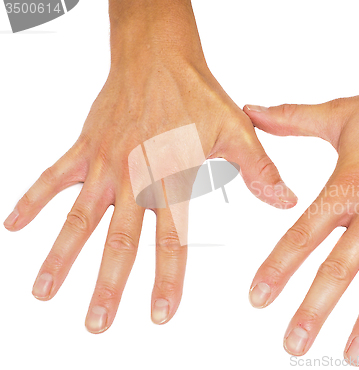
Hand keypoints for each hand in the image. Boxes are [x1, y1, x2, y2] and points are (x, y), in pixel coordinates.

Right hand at [3, 0, 296, 333]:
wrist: (159, 56)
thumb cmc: (196, 94)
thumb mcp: (237, 131)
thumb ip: (259, 171)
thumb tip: (287, 200)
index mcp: (172, 178)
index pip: (171, 240)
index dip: (167, 280)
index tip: (160, 314)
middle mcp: (135, 177)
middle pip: (119, 241)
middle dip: (107, 286)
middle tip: (98, 323)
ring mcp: (105, 163)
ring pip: (79, 217)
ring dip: (61, 256)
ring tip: (44, 291)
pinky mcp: (86, 147)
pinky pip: (52, 176)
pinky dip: (33, 200)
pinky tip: (13, 225)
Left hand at [244, 22, 358, 364]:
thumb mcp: (339, 114)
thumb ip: (291, 118)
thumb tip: (251, 110)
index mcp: (348, 186)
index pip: (303, 235)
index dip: (277, 269)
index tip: (257, 299)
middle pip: (339, 268)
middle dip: (313, 309)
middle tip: (292, 345)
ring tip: (352, 355)